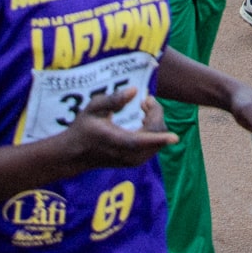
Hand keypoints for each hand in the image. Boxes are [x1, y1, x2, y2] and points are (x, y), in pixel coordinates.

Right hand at [61, 88, 177, 170]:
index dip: (160, 138)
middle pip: (155, 135)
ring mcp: (133, 160)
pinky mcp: (136, 161)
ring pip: (158, 141)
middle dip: (156, 115)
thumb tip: (135, 91)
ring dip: (155, 122)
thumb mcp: (93, 108)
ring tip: (142, 108)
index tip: (175, 137)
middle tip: (145, 101)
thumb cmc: (83, 127)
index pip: (142, 141)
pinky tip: (141, 120)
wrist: (75, 154)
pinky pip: (154, 145)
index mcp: (117, 141)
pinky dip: (153, 131)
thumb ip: (113, 99)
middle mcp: (128, 155)